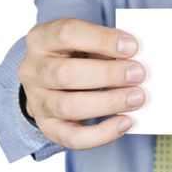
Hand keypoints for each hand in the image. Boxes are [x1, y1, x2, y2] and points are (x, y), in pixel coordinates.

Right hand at [18, 19, 145, 149]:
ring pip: (68, 106)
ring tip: (137, 98)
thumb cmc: (77, 55)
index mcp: (41, 39)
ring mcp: (37, 101)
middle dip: (107, 74)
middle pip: (65, 74)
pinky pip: (73, 138)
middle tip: (138, 74)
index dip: (101, 40)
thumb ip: (106, 46)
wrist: (51, 80)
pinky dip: (102, 133)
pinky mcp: (49, 127)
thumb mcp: (86, 41)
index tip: (132, 46)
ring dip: (108, 103)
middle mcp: (32, 70)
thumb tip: (136, 60)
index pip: (67, 34)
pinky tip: (126, 122)